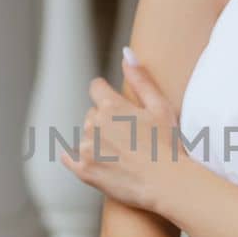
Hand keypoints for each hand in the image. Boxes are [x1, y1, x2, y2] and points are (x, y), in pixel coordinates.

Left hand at [58, 54, 185, 211]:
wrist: (167, 183)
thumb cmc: (168, 145)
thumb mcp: (160, 106)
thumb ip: (141, 79)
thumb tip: (126, 53)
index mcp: (111, 106)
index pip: (96, 88)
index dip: (107, 96)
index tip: (117, 108)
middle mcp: (94, 124)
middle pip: (92, 115)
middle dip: (105, 122)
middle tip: (129, 138)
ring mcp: (87, 148)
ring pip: (85, 137)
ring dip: (97, 142)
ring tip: (122, 155)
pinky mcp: (83, 171)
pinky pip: (69, 158)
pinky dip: (78, 159)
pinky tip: (97, 162)